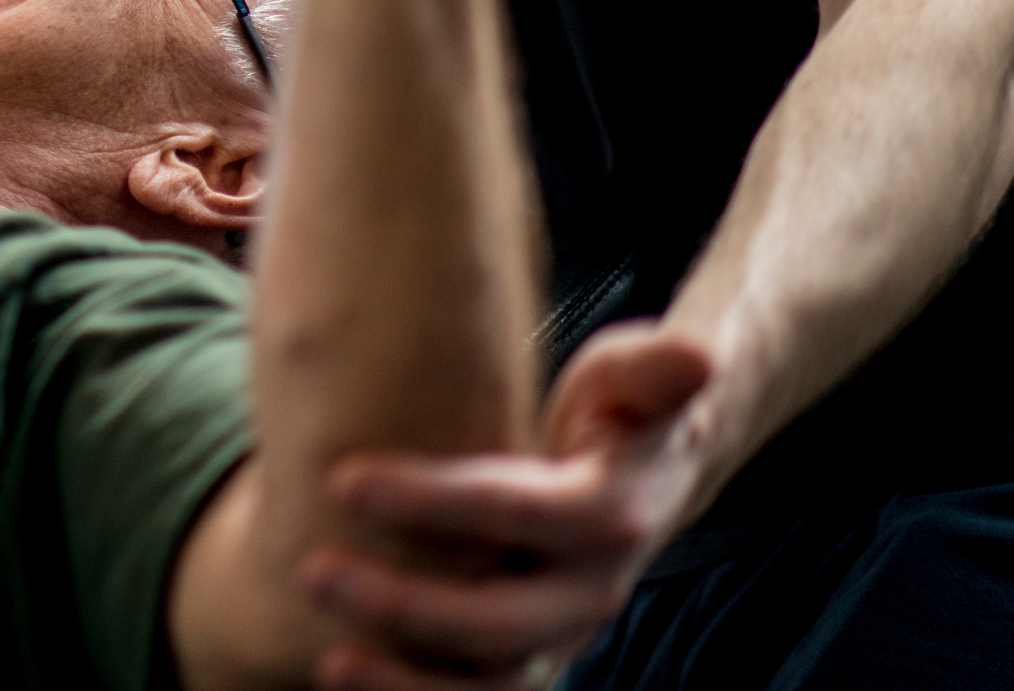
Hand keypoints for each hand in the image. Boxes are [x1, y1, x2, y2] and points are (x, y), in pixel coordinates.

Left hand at [297, 327, 711, 690]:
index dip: (432, 499)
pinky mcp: (529, 665)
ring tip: (327, 656)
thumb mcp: (635, 377)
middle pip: (496, 621)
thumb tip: (699, 355)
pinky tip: (347, 679)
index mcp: (610, 515)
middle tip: (313, 568)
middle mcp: (589, 593)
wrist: (645, 481)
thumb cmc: (622, 413)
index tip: (346, 477)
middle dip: (400, 602)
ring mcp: (560, 639)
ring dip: (405, 684)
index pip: (515, 511)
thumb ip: (655, 367)